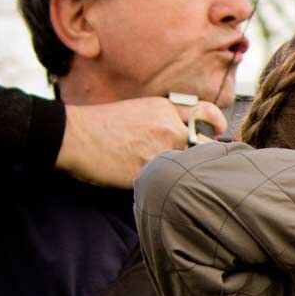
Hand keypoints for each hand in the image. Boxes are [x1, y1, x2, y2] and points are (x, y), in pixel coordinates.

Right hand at [57, 96, 225, 188]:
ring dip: (176, 174)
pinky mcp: (146, 170)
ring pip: (182, 167)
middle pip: (199, 146)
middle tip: (191, 166)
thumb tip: (179, 134)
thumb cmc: (99, 124)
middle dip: (196, 156)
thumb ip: (162, 121)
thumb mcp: (137, 110)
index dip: (216, 123)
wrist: (73, 135)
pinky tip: (145, 184)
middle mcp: (168, 127)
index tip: (220, 131)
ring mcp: (159, 149)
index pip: (205, 114)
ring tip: (158, 175)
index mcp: (165, 110)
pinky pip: (161, 182)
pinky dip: (158, 186)